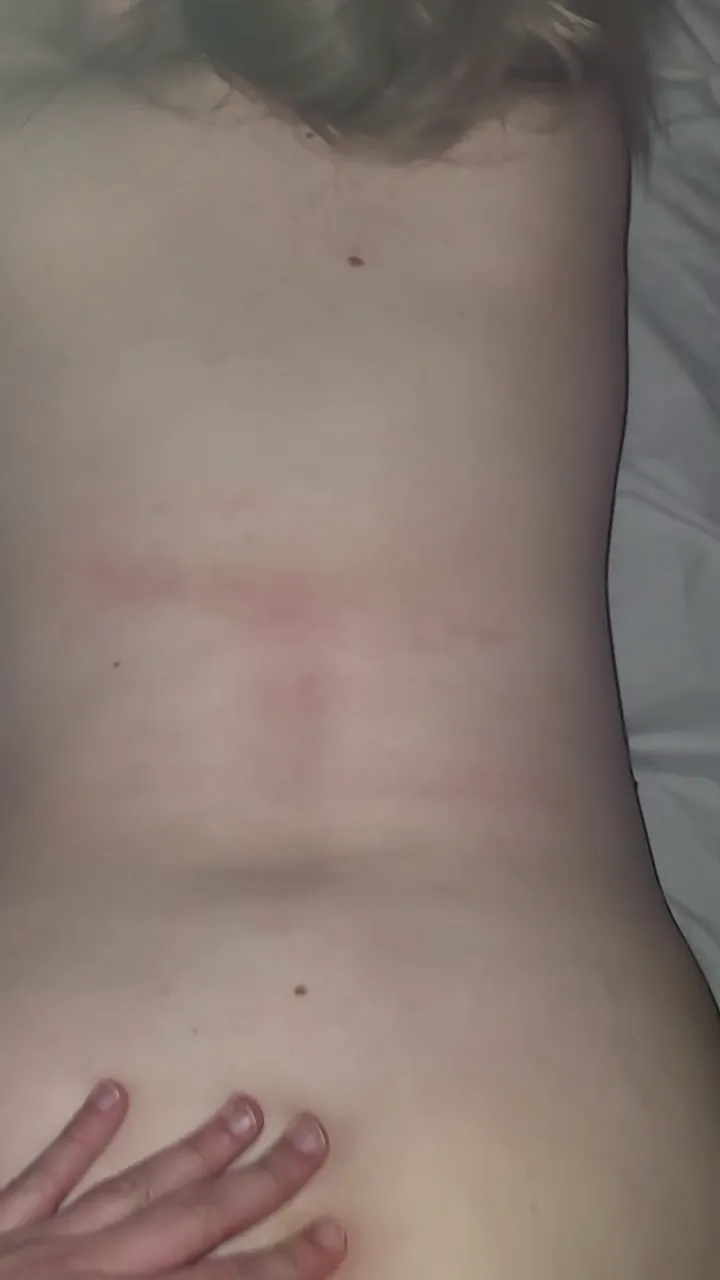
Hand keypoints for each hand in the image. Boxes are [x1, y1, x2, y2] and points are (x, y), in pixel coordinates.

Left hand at [0, 1082, 345, 1279]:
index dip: (280, 1269)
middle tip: (312, 1135)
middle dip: (256, 1184)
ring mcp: (32, 1246)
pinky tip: (110, 1092)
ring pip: (127, 1186)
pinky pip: (38, 1177)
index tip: (336, 1234)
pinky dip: (77, 1137)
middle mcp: (80, 1276)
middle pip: (185, 1222)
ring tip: (242, 1106)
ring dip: (188, 1149)